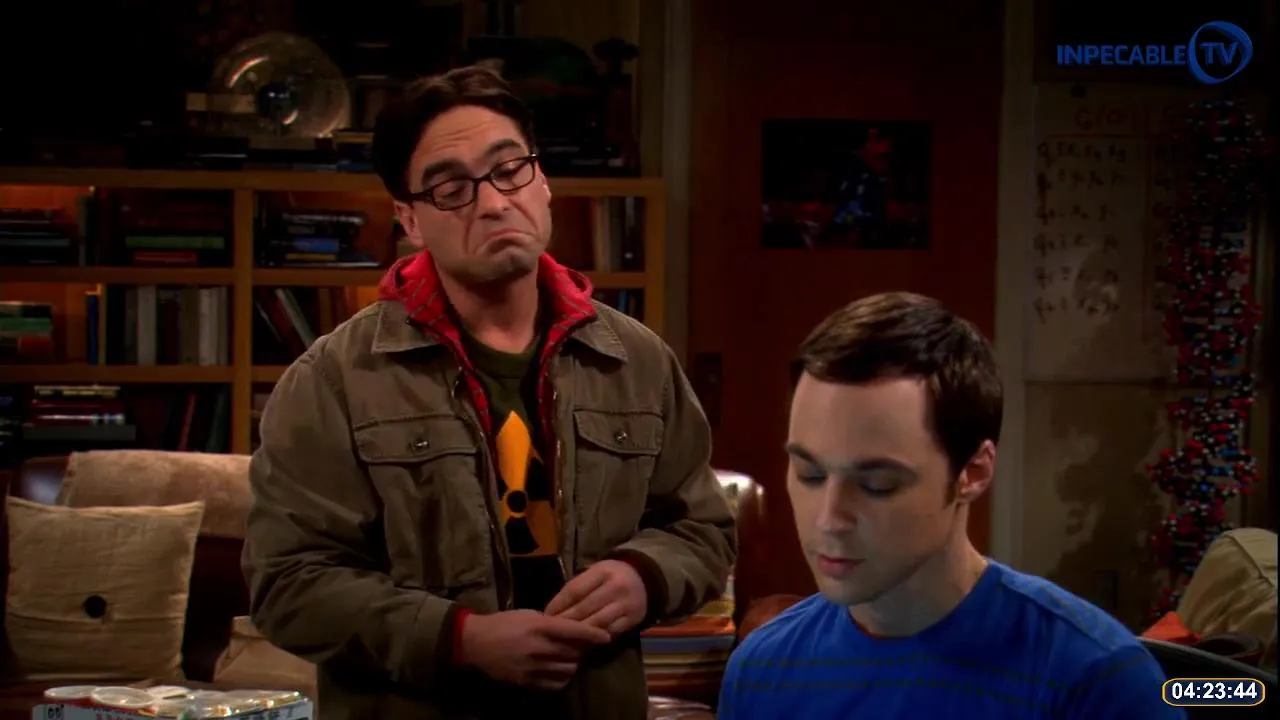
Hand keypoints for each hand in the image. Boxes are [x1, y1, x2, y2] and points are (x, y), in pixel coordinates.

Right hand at [458, 609, 610, 689]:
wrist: (475, 643)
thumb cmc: (504, 623)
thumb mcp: (528, 614)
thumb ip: (551, 621)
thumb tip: (574, 628)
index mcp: (538, 626)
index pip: (572, 630)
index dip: (592, 634)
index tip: (607, 637)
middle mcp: (537, 647)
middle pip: (573, 653)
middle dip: (582, 650)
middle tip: (583, 646)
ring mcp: (532, 667)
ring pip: (567, 670)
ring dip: (572, 664)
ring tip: (569, 658)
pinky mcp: (526, 681)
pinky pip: (554, 684)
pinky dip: (562, 678)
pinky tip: (558, 670)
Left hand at [545, 559, 647, 635]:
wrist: (644, 579)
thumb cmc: (612, 576)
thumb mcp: (596, 572)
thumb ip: (578, 587)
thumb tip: (553, 610)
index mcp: (603, 571)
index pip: (575, 590)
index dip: (558, 604)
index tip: (546, 614)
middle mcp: (615, 587)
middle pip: (584, 608)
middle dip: (565, 621)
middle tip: (551, 631)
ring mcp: (626, 604)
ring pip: (597, 623)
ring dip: (579, 633)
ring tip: (565, 639)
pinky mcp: (633, 619)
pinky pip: (611, 632)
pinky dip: (596, 638)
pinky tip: (585, 642)